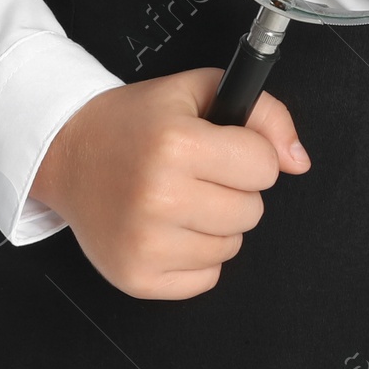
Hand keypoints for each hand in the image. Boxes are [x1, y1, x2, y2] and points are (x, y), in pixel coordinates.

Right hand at [28, 70, 310, 298]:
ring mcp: (147, 243)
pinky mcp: (138, 277)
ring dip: (216, 223)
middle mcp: (160, 195)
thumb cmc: (136, 121)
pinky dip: (196, 255)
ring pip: (233, 245)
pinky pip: (207, 277)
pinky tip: (168, 226)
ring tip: (180, 196)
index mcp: (176, 142)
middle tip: (197, 171)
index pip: (264, 166)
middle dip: (234, 188)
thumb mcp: (199, 91)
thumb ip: (263, 114)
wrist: (69, 153)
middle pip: (252, 210)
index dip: (249, 152)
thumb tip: (299, 161)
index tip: (223, 146)